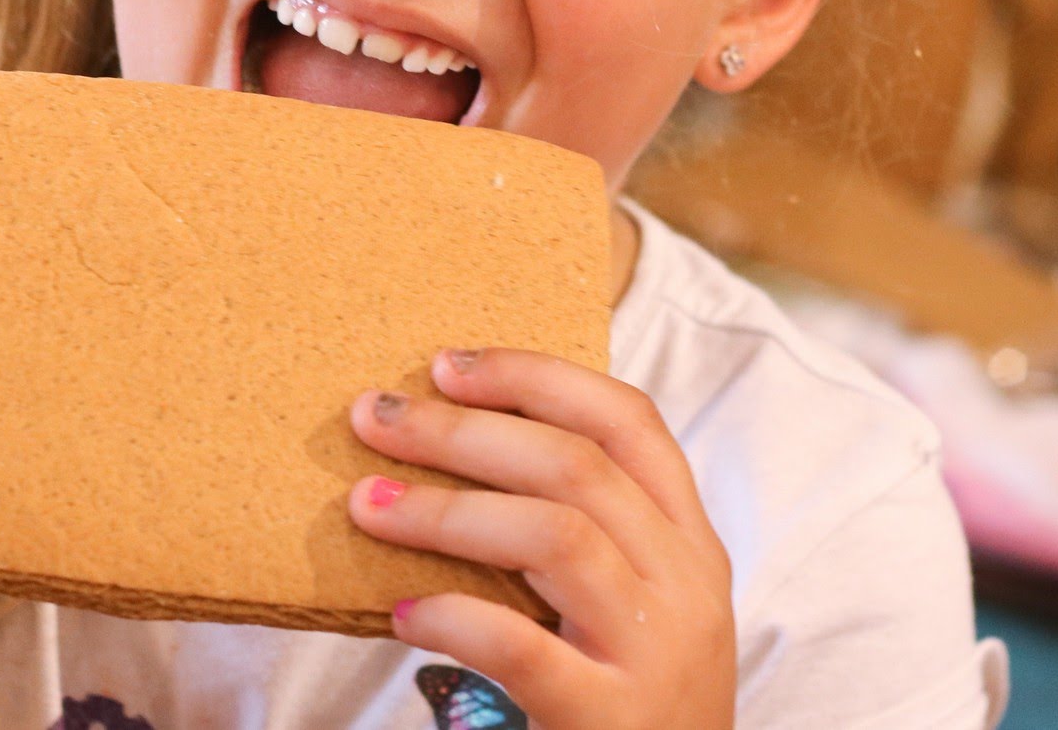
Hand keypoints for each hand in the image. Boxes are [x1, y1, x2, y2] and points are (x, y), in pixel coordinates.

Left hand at [348, 348, 734, 728]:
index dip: (537, 376)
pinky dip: (452, 616)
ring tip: (368, 504)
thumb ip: (582, 531)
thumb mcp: (633, 601)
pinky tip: (402, 612)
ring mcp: (655, 652)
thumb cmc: (627, 697)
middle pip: (578, 467)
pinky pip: (520, 646)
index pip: (628, 421)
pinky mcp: (612, 718)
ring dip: (447, 509)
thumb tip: (453, 444)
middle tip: (375, 416)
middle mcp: (686, 586)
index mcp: (689, 541)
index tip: (448, 364)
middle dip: (466, 430)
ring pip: (555, 537)